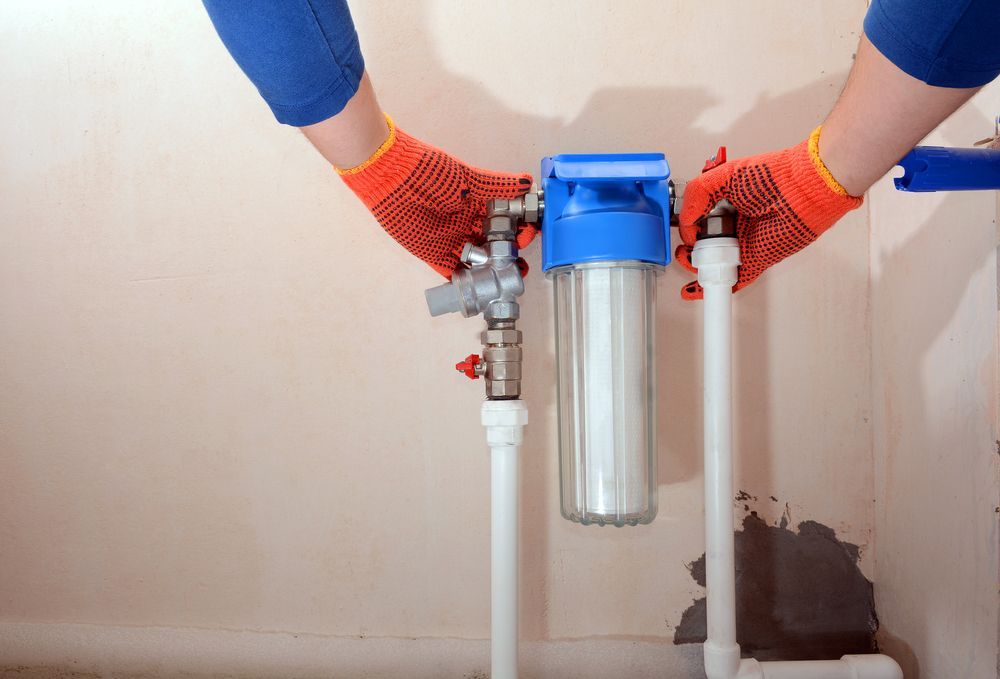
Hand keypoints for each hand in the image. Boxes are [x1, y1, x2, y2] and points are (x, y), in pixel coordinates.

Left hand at [339, 116, 533, 277]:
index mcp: (475, 202)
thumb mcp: (468, 178)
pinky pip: (453, 270)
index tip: (529, 233)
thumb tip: (528, 184)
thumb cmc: (430, 172)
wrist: (392, 177)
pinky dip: (466, 279)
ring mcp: (450, 239)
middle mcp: (464, 222)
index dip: (518, 228)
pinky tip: (481, 286)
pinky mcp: (433, 254)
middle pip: (492, 242)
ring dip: (491, 269)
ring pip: (477, 259)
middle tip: (520, 263)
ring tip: (506, 278)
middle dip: (508, 253)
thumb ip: (498, 185)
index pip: (503, 219)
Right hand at [675, 127, 862, 299]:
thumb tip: (686, 221)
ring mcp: (743, 244)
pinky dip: (714, 286)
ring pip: (712, 261)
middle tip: (686, 244)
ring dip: (694, 264)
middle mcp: (734, 224)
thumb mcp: (725, 175)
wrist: (802, 190)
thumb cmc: (774, 176)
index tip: (682, 226)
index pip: (698, 218)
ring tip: (687, 258)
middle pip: (702, 242)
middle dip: (688, 246)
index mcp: (726, 203)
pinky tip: (694, 290)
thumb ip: (697, 193)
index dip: (686, 224)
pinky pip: (732, 278)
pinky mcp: (754, 261)